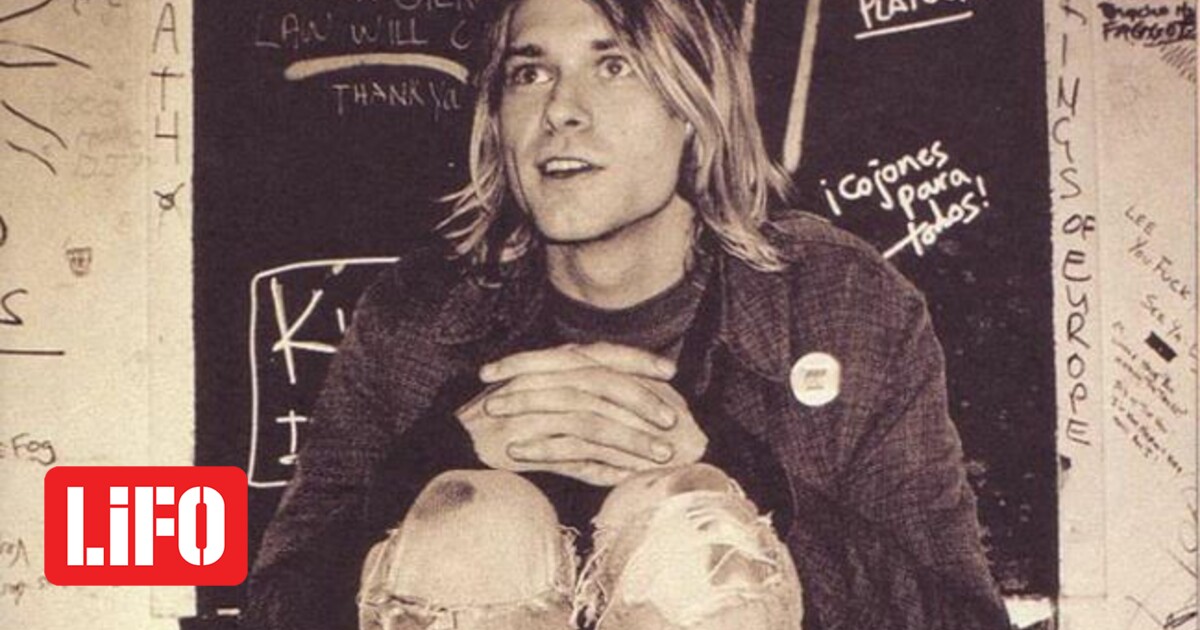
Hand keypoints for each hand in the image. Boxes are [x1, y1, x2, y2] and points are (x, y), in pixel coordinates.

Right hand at [456, 343, 707, 485]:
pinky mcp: (526, 442)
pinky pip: (573, 454)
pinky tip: (627, 475)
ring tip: (660, 454)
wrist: (453, 441)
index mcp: (550, 365)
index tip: (669, 370)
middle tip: (672, 420)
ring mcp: (533, 412)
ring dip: (631, 438)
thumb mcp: (543, 393)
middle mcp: (543, 381)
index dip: (637, 360)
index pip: (601, 353)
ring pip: (592, 419)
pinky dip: (603, 464)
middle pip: (601, 383)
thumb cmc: (505, 418)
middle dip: (642, 401)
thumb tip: (628, 405)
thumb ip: (580, 393)